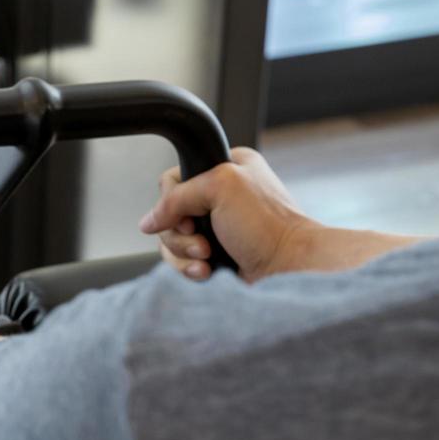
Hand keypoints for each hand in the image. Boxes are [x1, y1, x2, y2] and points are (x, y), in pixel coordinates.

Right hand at [139, 148, 315, 282]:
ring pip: (172, 241)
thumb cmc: (269, 227)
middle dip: (180, 234)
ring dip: (184, 254)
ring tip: (207, 260)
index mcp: (226, 167)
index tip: (192, 216)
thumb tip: (148, 221)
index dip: (174, 200)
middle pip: (169, 214)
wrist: (289, 269)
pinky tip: (208, 271)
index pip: (173, 179)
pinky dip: (190, 268)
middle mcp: (220, 197)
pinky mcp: (214, 256)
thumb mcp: (220, 188)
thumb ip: (177, 197)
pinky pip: (182, 261)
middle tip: (203, 241)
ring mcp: (216, 228)